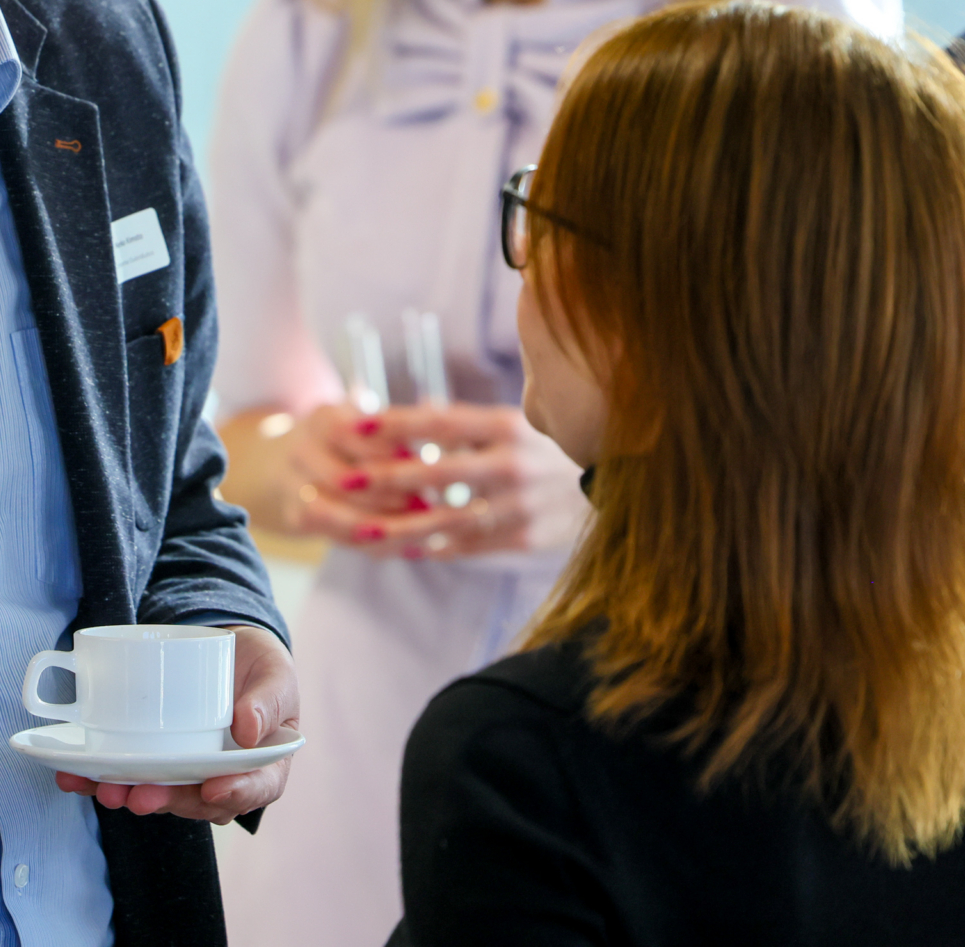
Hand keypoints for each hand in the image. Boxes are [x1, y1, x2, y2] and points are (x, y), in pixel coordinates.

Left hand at [53, 625, 296, 824]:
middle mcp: (223, 778)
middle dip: (168, 801)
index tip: (213, 790)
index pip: (256, 789)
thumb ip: (268, 700)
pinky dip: (100, 778)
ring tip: (107, 790)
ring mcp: (186, 772)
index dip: (235, 795)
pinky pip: (129, 774)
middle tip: (141, 796)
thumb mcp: (277, 675)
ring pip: (161, 793)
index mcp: (263, 766)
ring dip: (130, 795)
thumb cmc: (262, 670)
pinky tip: (75, 777)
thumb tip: (249, 730)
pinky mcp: (154, 758)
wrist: (230, 651)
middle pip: (199, 801)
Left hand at [291, 402, 588, 559]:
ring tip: (363, 531)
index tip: (355, 424)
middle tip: (347, 480)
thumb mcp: (517, 421)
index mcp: (509, 426)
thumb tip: (413, 415)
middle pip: (439, 472)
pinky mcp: (527, 538)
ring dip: (403, 526)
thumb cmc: (550, 446)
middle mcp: (514, 464)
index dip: (396, 423)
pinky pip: (471, 546)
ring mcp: (522, 505)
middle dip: (389, 477)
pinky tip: (404, 549)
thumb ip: (467, 423)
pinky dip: (436, 547)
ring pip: (450, 519)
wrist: (617, 483)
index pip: (441, 421)